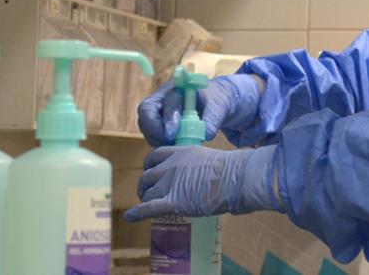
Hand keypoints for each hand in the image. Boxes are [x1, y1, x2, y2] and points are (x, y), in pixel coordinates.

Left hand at [123, 145, 279, 221]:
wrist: (237, 177)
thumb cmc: (235, 170)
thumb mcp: (213, 161)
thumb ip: (205, 169)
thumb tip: (214, 184)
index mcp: (182, 152)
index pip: (155, 156)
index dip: (150, 167)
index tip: (151, 174)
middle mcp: (171, 165)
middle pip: (147, 176)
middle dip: (145, 186)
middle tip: (148, 195)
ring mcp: (170, 183)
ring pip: (147, 193)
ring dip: (144, 200)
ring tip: (146, 208)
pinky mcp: (173, 201)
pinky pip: (149, 207)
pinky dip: (137, 213)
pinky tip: (131, 217)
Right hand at [137, 74, 262, 146]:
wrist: (214, 105)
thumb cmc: (215, 101)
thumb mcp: (218, 106)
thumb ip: (213, 118)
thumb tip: (206, 134)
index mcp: (176, 88)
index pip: (163, 101)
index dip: (166, 118)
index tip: (173, 134)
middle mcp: (162, 98)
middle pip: (146, 114)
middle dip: (156, 131)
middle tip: (171, 142)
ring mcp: (157, 112)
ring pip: (147, 128)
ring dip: (158, 140)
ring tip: (176, 145)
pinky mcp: (157, 124)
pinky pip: (153, 136)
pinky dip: (162, 144)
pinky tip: (175, 146)